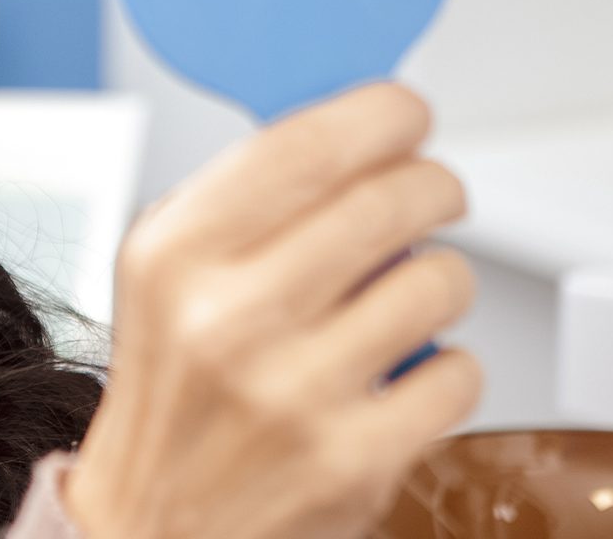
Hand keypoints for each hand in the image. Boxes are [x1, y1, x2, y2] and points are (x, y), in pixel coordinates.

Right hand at [60, 82, 481, 537]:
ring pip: (439, 281)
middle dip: (433, 185)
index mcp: (174, 255)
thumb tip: (360, 134)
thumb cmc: (175, 390)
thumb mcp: (164, 275)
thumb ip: (244, 201)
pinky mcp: (353, 459)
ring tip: (403, 297)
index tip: (406, 117)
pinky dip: (445, 368)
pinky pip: (459, 373)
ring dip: (440, 278)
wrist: (153, 526)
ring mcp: (293, 392)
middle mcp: (228, 317)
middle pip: (390, 199)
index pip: (304, 145)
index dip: (382, 115)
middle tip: (432, 194)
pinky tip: (399, 374)